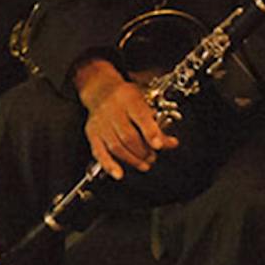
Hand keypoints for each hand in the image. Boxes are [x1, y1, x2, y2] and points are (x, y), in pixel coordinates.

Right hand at [76, 57, 175, 177]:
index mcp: (128, 99)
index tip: (159, 145)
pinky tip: (118, 173)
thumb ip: (157, 124)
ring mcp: (100, 122)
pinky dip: (109, 165)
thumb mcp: (144, 103)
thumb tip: (171, 143)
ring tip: (144, 164)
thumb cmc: (126, 98)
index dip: (151, 133)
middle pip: (128, 136)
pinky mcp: (92, 133)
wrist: (101, 90)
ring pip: (116, 146)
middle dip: (143, 151)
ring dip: (132, 160)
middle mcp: (112, 110)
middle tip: (152, 157)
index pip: (140, 116)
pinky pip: (99, 151)